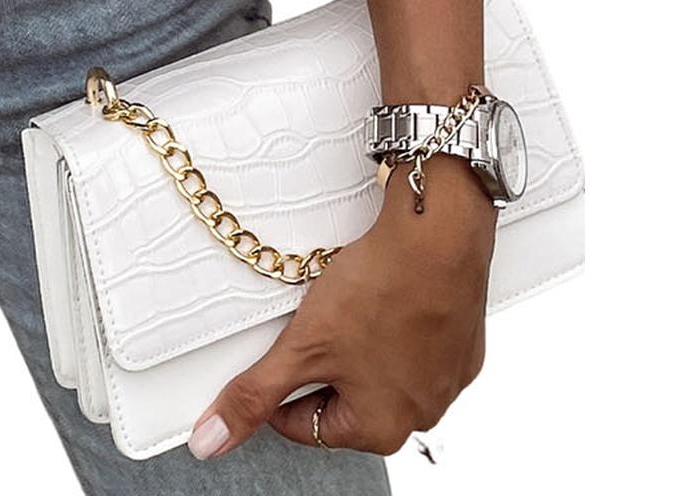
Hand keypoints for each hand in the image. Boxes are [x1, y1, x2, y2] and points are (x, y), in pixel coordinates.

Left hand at [188, 156, 496, 458]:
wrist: (438, 237)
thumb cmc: (382, 290)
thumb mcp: (301, 346)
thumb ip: (254, 397)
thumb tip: (215, 439)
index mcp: (380, 429)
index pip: (303, 424)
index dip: (278, 384)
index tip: (276, 353)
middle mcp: (421, 413)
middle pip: (343, 397)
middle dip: (322, 361)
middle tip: (316, 320)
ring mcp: (446, 379)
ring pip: (377, 367)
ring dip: (356, 341)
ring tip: (350, 302)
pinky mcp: (461, 343)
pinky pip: (412, 341)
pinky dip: (392, 322)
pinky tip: (382, 294)